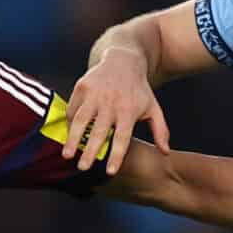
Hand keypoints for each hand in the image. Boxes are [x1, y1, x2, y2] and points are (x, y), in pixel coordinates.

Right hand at [62, 44, 167, 173]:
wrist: (124, 60)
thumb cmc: (139, 90)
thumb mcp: (153, 108)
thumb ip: (160, 130)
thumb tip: (165, 153)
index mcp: (129, 111)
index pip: (122, 138)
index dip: (116, 156)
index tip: (109, 172)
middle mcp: (111, 103)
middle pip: (99, 132)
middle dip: (90, 151)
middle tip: (83, 168)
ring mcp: (95, 94)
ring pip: (81, 120)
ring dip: (73, 139)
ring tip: (67, 155)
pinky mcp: (82, 86)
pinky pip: (73, 109)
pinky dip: (69, 123)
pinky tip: (68, 136)